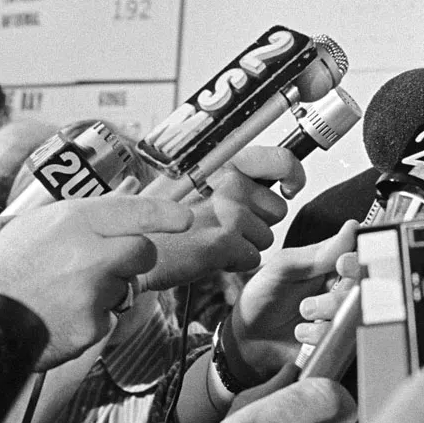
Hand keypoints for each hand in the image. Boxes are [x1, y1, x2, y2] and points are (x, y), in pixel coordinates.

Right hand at [0, 194, 192, 365]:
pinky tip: (59, 317)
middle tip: (103, 268)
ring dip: (106, 293)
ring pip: (125, 287)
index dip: (165, 215)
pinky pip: (107, 319)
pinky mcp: (92, 325)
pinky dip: (90, 321)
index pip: (135, 210)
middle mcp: (89, 250)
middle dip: (133, 260)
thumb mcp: (40, 225)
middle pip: (142, 251)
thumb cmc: (6, 268)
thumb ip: (84, 219)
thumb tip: (127, 205)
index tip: (185, 217)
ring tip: (63, 294)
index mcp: (74, 218)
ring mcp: (93, 290)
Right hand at [142, 145, 304, 289]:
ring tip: (212, 240)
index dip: (293, 174)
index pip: (279, 159)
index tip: (290, 187)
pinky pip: (252, 258)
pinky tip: (209, 256)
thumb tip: (268, 178)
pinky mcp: (223, 242)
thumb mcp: (190, 180)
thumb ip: (229, 176)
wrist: (130, 245)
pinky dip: (234, 264)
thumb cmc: (157, 218)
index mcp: (222, 161)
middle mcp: (228, 182)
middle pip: (277, 208)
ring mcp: (227, 211)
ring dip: (245, 245)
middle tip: (227, 226)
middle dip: (259, 222)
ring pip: (266, 237)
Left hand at [227, 222, 359, 376]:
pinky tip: (301, 331)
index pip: (361, 260)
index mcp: (332, 266)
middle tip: (309, 302)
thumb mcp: (284, 267)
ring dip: (327, 315)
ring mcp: (339, 316)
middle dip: (336, 297)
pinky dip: (320, 334)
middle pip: (362, 291)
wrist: (246, 335)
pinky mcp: (336, 340)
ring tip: (302, 313)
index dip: (356, 263)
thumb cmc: (263, 296)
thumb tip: (351, 228)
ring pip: (355, 316)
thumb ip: (319, 253)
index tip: (341, 265)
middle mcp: (340, 290)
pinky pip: (345, 338)